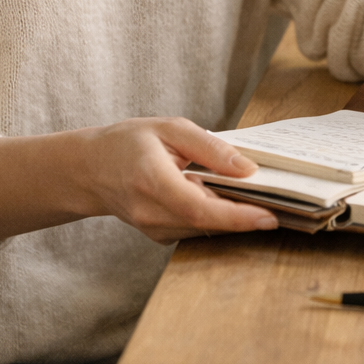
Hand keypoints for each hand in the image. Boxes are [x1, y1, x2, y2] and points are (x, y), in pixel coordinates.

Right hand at [0, 117, 277, 245]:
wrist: (88, 170)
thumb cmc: (126, 143)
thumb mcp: (168, 128)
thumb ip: (210, 147)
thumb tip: (248, 169)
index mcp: (152, 181)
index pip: (200, 208)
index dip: (238, 217)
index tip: (270, 216)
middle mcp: (151, 213)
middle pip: (209, 223)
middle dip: (245, 214)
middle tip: (276, 196)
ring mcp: (154, 229)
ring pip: (206, 229)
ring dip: (231, 215)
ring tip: (249, 193)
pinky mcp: (159, 236)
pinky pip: (197, 229)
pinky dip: (215, 216)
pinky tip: (220, 197)